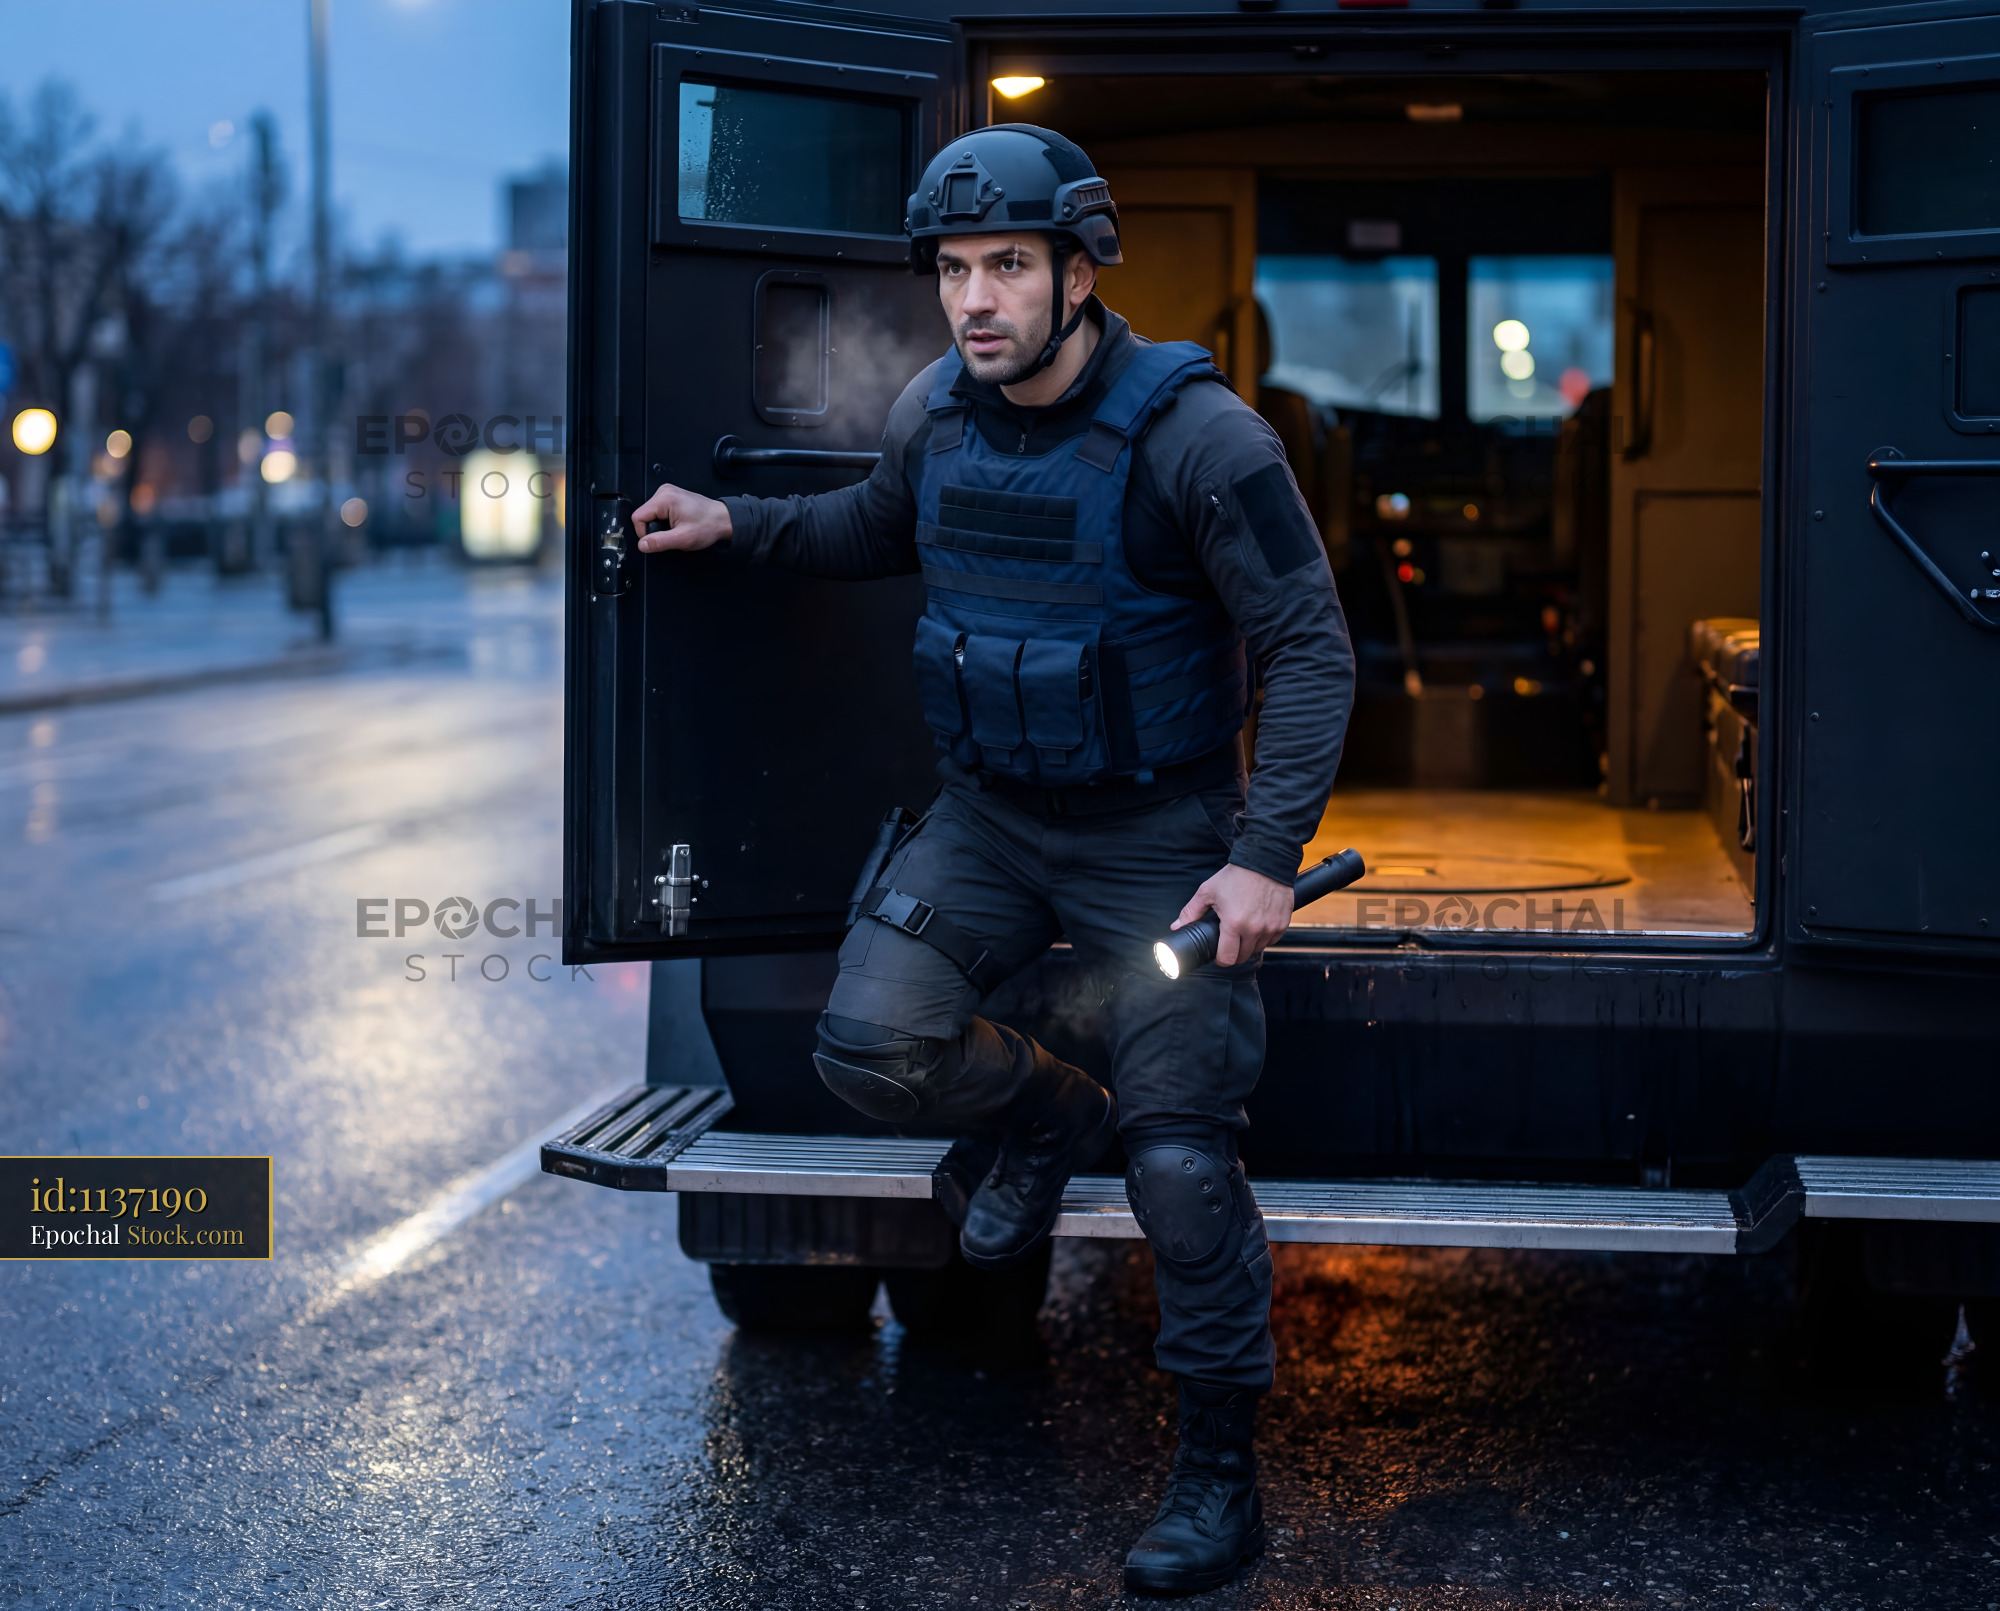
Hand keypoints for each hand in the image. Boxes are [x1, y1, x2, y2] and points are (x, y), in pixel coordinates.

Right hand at [632, 482, 731, 552]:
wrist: (722, 519)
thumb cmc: (708, 525)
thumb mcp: (682, 538)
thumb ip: (660, 542)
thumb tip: (643, 545)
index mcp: (665, 498)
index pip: (638, 517)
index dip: (644, 533)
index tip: (658, 540)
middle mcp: (664, 491)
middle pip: (644, 515)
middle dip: (655, 529)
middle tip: (673, 533)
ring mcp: (667, 492)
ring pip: (650, 514)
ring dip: (661, 526)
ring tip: (677, 528)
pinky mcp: (670, 496)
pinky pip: (658, 512)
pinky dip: (665, 521)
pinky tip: (678, 523)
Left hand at [1171, 863, 1293, 967]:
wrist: (1265, 861)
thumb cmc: (1236, 875)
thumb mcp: (1208, 891)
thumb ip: (1191, 912)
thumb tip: (1176, 927)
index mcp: (1234, 924)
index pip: (1227, 959)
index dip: (1220, 960)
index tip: (1218, 954)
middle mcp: (1254, 929)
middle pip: (1243, 957)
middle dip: (1234, 952)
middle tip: (1229, 941)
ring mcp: (1270, 927)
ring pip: (1258, 949)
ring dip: (1249, 945)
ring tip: (1243, 929)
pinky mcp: (1283, 923)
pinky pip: (1272, 940)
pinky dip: (1264, 937)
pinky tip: (1257, 925)